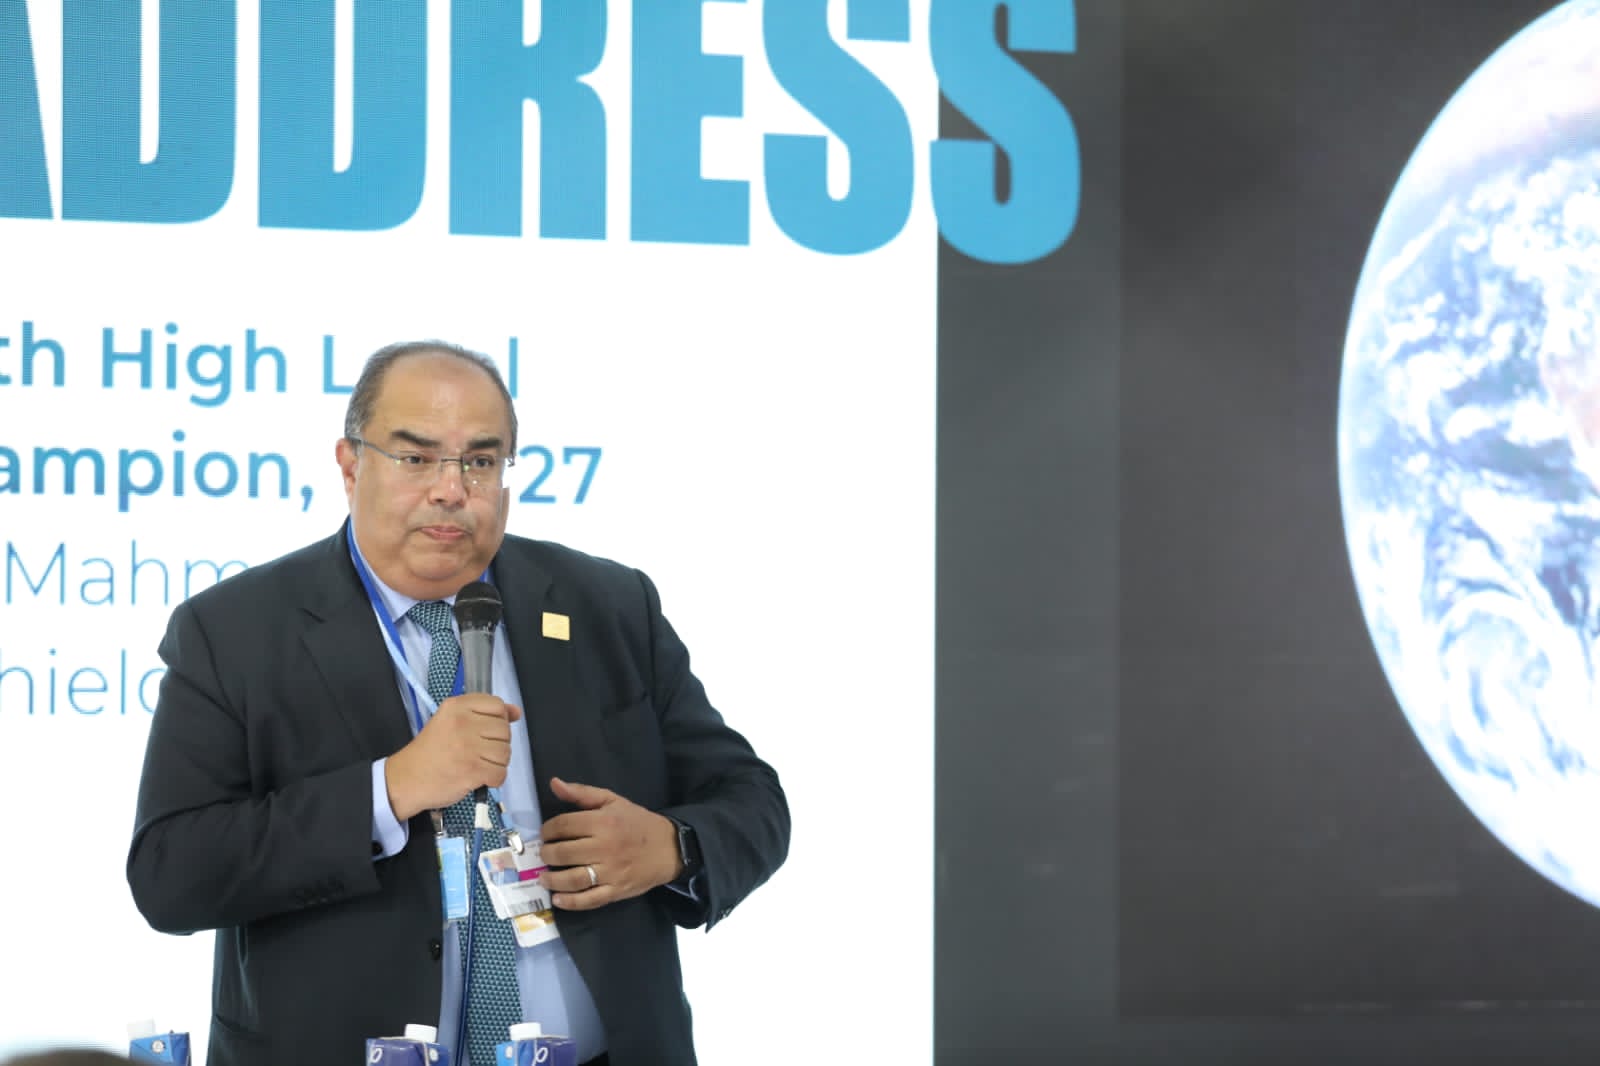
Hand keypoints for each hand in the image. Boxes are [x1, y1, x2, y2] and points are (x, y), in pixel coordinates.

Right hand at [385, 694, 522, 820]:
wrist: (406, 779)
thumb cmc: (430, 751)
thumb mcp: (451, 721)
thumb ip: (484, 713)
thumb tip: (516, 711)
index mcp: (456, 706)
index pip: (497, 704)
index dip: (497, 719)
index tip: (484, 731)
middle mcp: (463, 723)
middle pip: (504, 729)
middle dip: (497, 743)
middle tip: (478, 751)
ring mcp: (468, 747)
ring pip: (505, 752)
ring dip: (496, 762)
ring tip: (478, 764)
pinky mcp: (472, 770)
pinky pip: (500, 773)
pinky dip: (494, 778)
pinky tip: (480, 777)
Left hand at [539, 777, 681, 910]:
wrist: (669, 848)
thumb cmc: (637, 822)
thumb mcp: (613, 801)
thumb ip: (582, 793)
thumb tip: (554, 783)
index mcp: (604, 822)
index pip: (564, 825)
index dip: (548, 830)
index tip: (546, 834)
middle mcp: (605, 847)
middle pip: (564, 853)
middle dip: (546, 854)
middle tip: (545, 854)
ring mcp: (611, 872)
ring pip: (573, 879)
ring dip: (552, 880)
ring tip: (545, 877)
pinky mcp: (616, 891)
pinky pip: (589, 900)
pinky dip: (570, 902)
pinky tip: (558, 899)